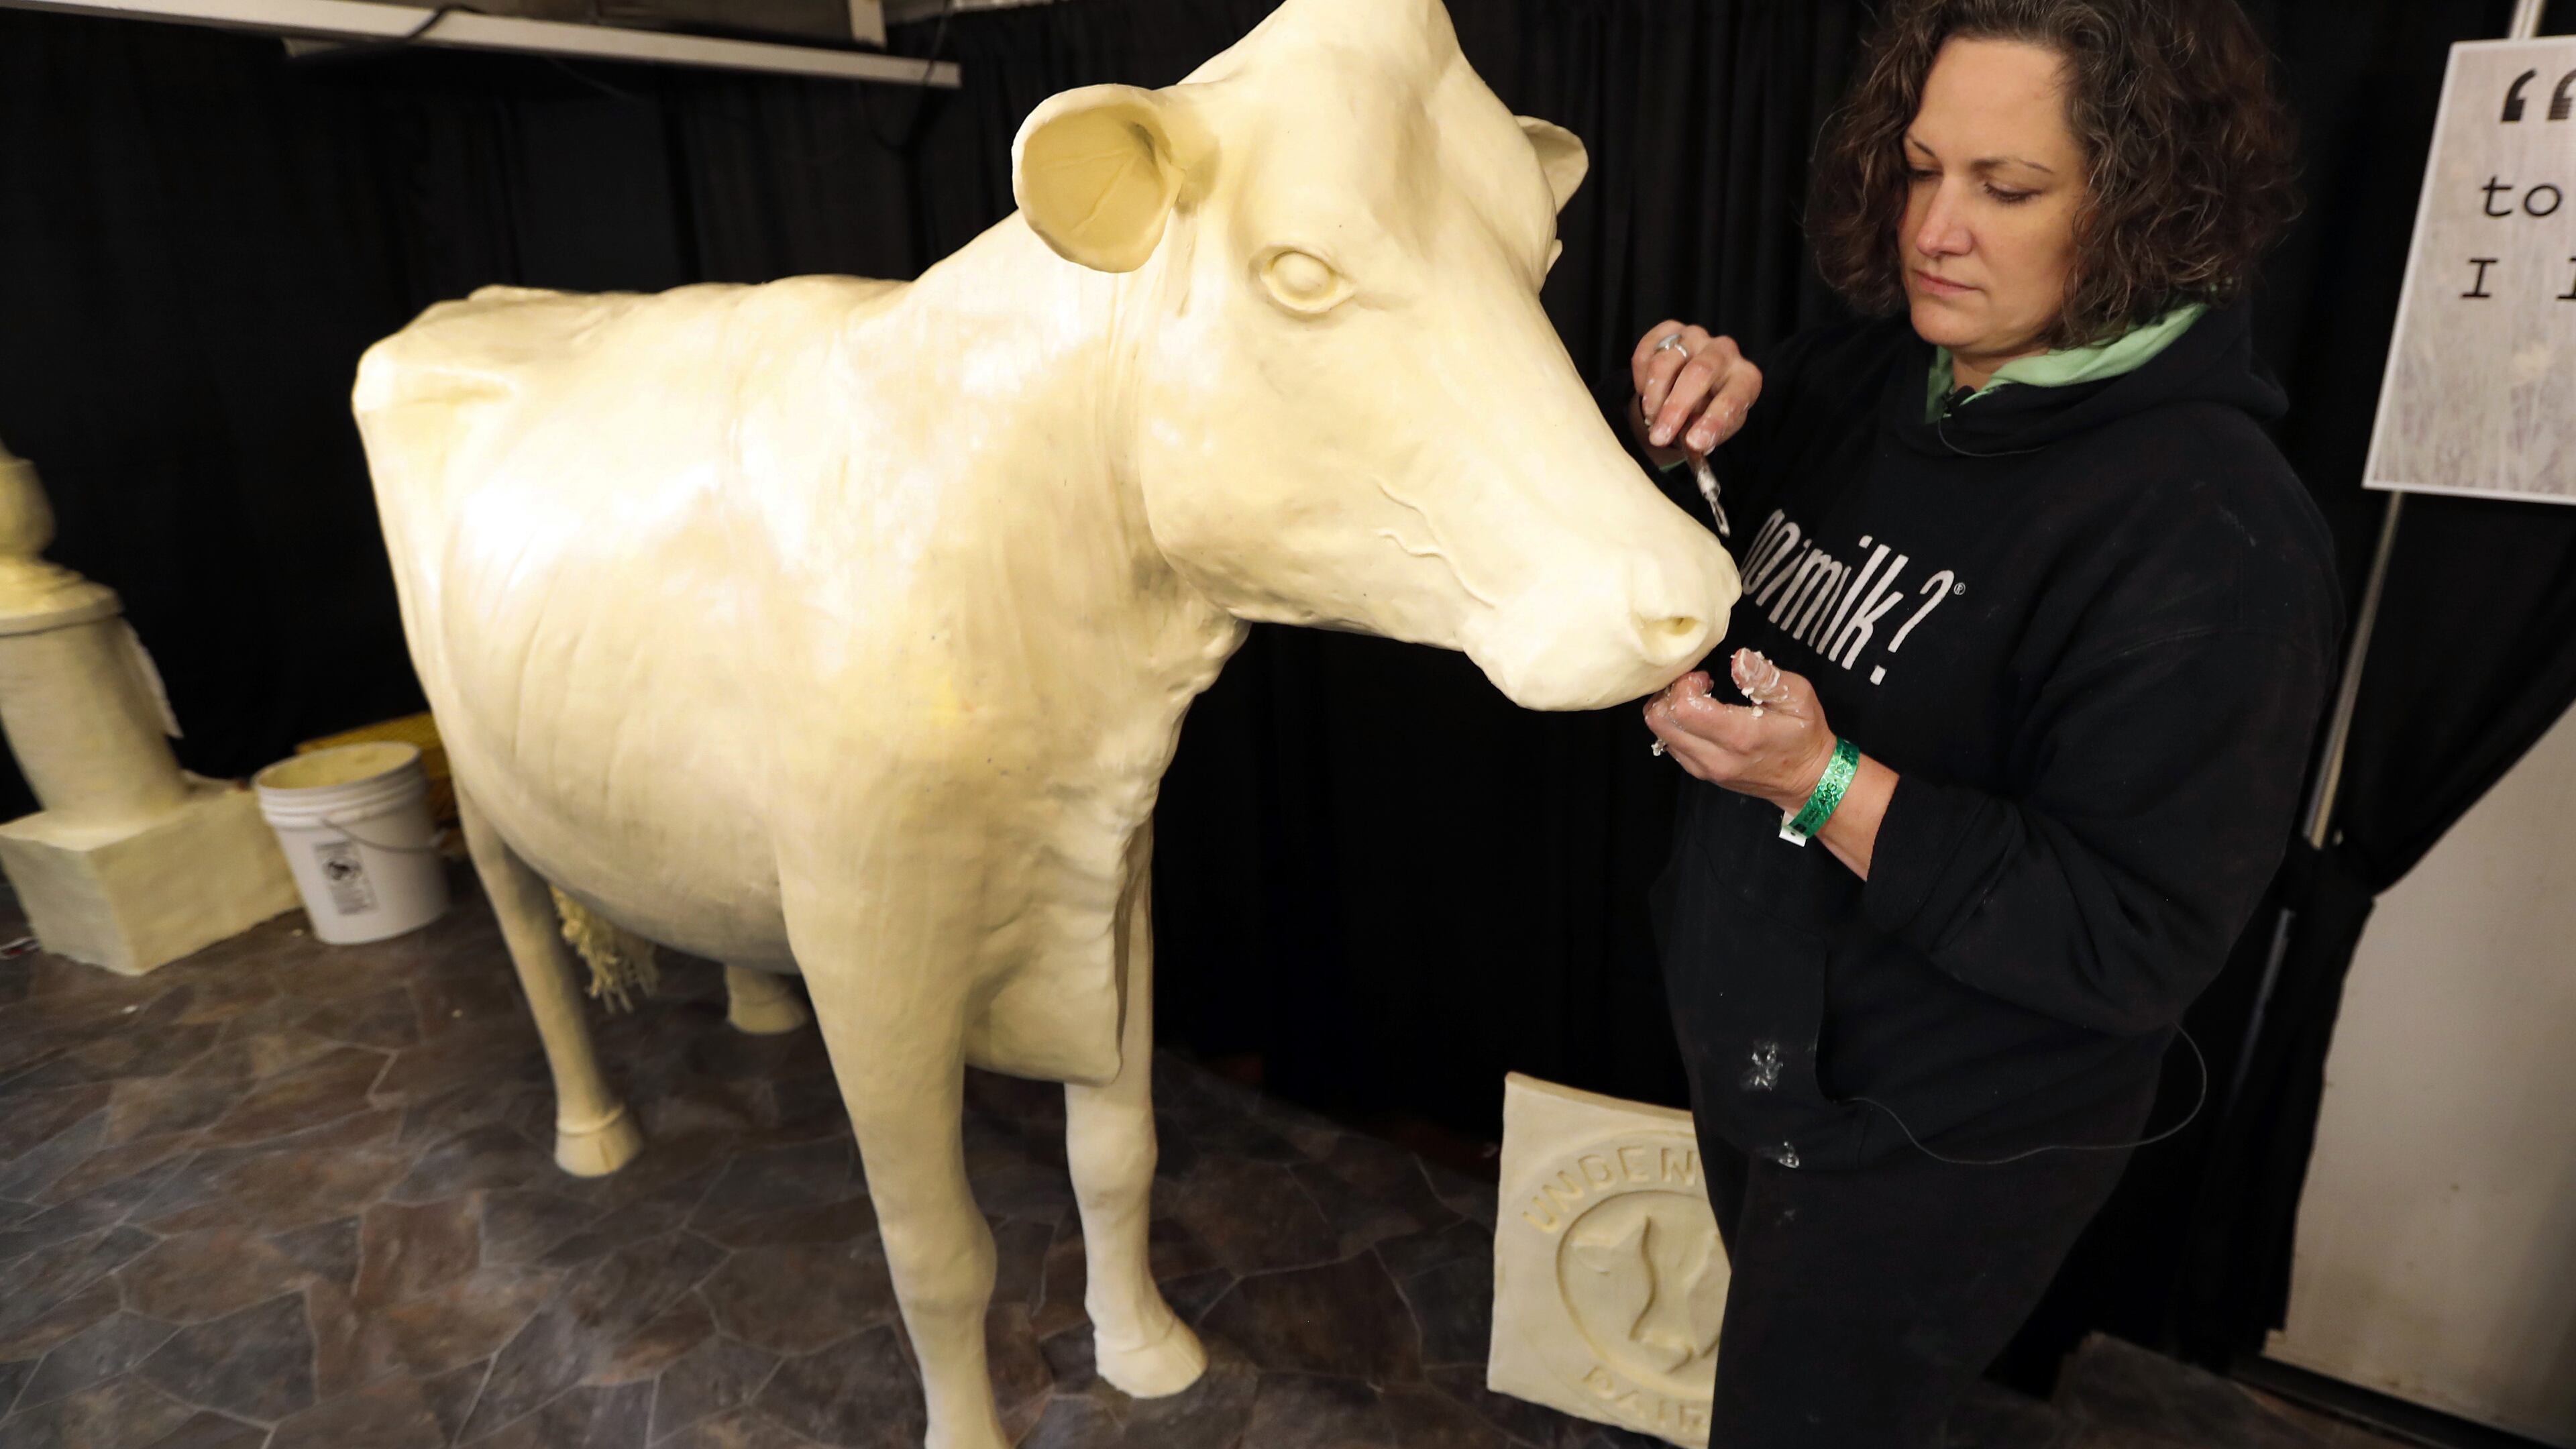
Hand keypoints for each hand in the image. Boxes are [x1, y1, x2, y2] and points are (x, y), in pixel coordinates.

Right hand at [1627, 322, 1762, 464]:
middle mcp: (1724, 351)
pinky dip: (1640, 378)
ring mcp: (1696, 336)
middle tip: (1659, 435)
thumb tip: (1692, 441)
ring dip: (1653, 396)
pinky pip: (1646, 351)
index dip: (1714, 420)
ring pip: (1666, 361)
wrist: (1692, 392)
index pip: (1734, 397)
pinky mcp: (1670, 330)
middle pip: (1699, 371)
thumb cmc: (1708, 413)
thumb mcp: (1716, 429)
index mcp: (1745, 377)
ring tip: (1651, 418)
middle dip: (1675, 407)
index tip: (1694, 443)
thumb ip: (1707, 434)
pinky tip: (1646, 393)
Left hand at [1643, 649, 1836, 812]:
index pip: (1683, 708)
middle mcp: (1714, 757)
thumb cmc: (1804, 735)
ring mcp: (1705, 769)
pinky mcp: (1701, 773)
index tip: (1705, 678)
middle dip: (1670, 693)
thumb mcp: (1799, 698)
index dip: (1685, 684)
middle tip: (1694, 685)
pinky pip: (1670, 745)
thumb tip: (1738, 658)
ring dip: (1670, 710)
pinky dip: (1675, 726)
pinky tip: (1698, 717)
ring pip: (1660, 734)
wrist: (1808, 780)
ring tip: (1697, 699)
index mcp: (1739, 735)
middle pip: (1660, 721)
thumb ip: (1766, 677)